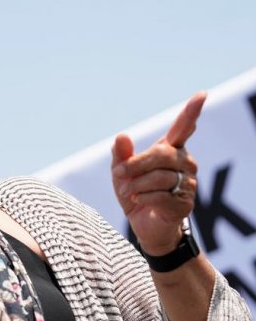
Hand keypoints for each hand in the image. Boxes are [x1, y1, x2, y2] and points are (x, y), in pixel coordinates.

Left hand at [111, 92, 205, 255]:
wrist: (144, 224)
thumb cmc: (135, 193)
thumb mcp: (121, 173)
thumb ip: (121, 155)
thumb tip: (121, 136)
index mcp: (170, 151)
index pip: (182, 128)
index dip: (191, 112)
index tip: (202, 95)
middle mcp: (184, 163)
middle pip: (161, 154)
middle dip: (135, 164)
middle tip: (118, 173)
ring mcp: (188, 183)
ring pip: (159, 177)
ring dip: (136, 185)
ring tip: (128, 191)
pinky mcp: (185, 203)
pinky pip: (160, 196)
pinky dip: (143, 198)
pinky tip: (139, 201)